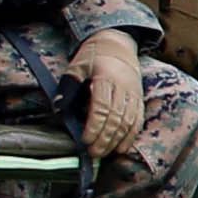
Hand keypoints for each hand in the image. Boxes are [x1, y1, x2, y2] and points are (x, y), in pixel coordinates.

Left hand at [78, 28, 146, 155]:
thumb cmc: (94, 56)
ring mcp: (133, 94)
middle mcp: (123, 87)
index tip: (85, 140)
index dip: (94, 126)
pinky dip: (131, 135)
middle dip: (104, 138)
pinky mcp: (139, 99)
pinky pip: (137, 120)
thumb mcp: (77, 66)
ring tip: (105, 153)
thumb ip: (68, 86)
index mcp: (106, 78)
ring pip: (128, 121)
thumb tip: (58, 108)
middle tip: (93, 153)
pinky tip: (122, 147)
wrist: (118, 44)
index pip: (101, 107)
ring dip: (117, 140)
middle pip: (115, 118)